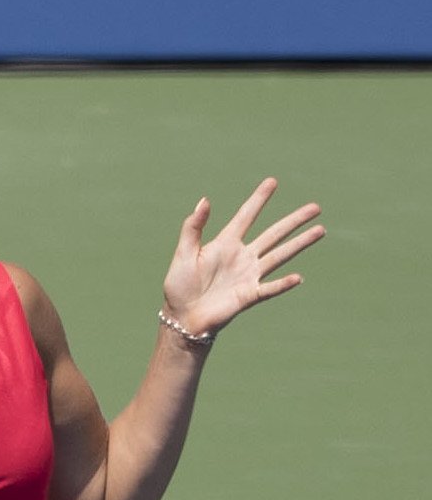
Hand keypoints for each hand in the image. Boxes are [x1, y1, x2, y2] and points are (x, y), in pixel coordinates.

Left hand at [161, 178, 323, 338]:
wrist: (182, 318)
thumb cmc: (179, 286)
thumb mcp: (184, 253)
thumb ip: (193, 227)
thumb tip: (204, 200)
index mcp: (226, 243)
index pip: (247, 216)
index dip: (259, 199)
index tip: (272, 181)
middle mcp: (242, 257)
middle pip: (274, 234)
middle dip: (294, 220)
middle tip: (315, 207)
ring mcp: (249, 275)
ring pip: (280, 255)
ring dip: (300, 243)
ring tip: (320, 230)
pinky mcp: (249, 295)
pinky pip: (269, 288)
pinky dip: (283, 284)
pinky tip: (298, 277)